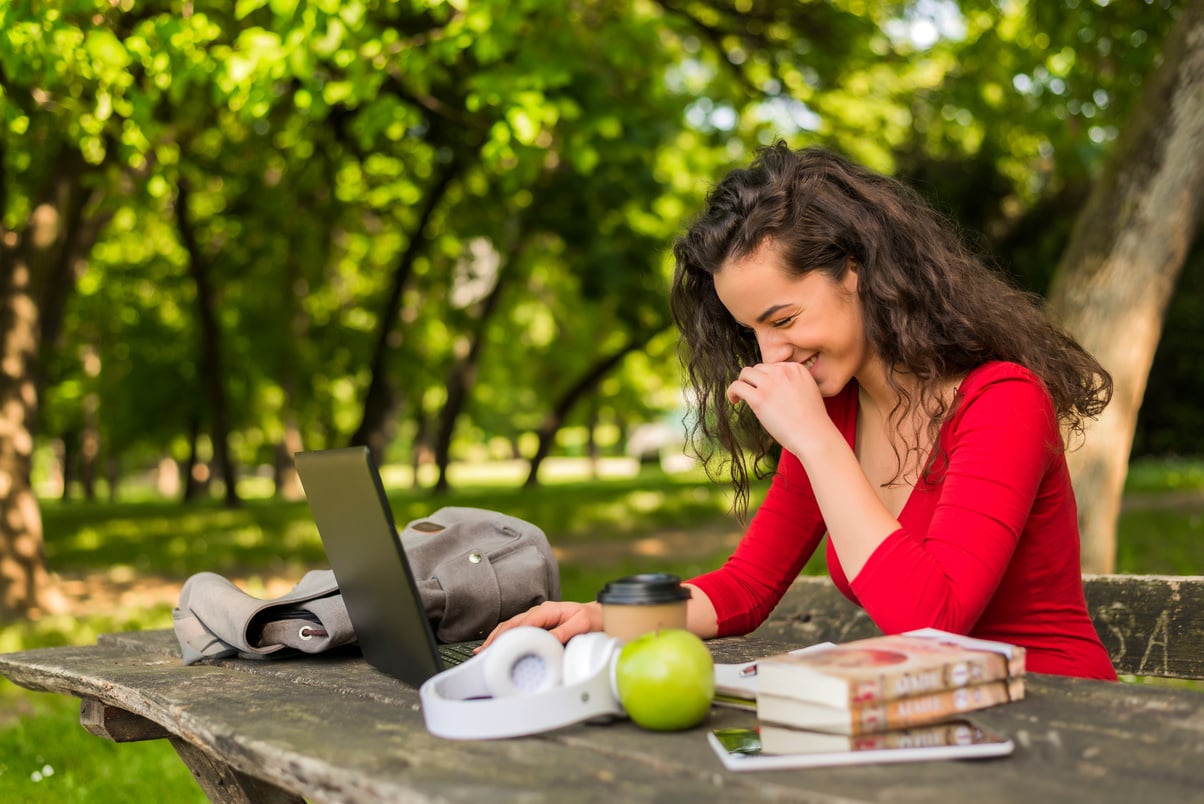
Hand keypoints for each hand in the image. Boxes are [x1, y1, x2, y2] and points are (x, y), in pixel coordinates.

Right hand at [476, 600, 603, 651]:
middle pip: (512, 624)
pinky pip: (517, 630)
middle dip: (496, 637)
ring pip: (511, 626)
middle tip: (483, 652)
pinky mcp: (537, 625)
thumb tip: (546, 641)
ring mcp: (537, 618)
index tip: (498, 646)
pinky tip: (497, 646)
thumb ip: (563, 632)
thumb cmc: (591, 619)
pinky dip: (505, 638)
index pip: (523, 623)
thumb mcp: (580, 625)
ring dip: (497, 638)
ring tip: (484, 651)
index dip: (508, 635)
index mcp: (547, 610)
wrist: (598, 616)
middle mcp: (539, 612)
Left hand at [726, 361, 828, 454]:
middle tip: (753, 394)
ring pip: (745, 373)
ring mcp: (770, 384)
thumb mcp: (808, 391)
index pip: (773, 366)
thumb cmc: (812, 421)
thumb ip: (793, 383)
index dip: (767, 379)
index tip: (766, 391)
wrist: (814, 436)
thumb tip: (771, 386)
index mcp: (797, 368)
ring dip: (742, 383)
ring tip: (740, 396)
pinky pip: (737, 386)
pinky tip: (734, 401)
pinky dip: (731, 392)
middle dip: (755, 381)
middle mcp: (783, 372)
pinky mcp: (759, 398)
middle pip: (759, 368)